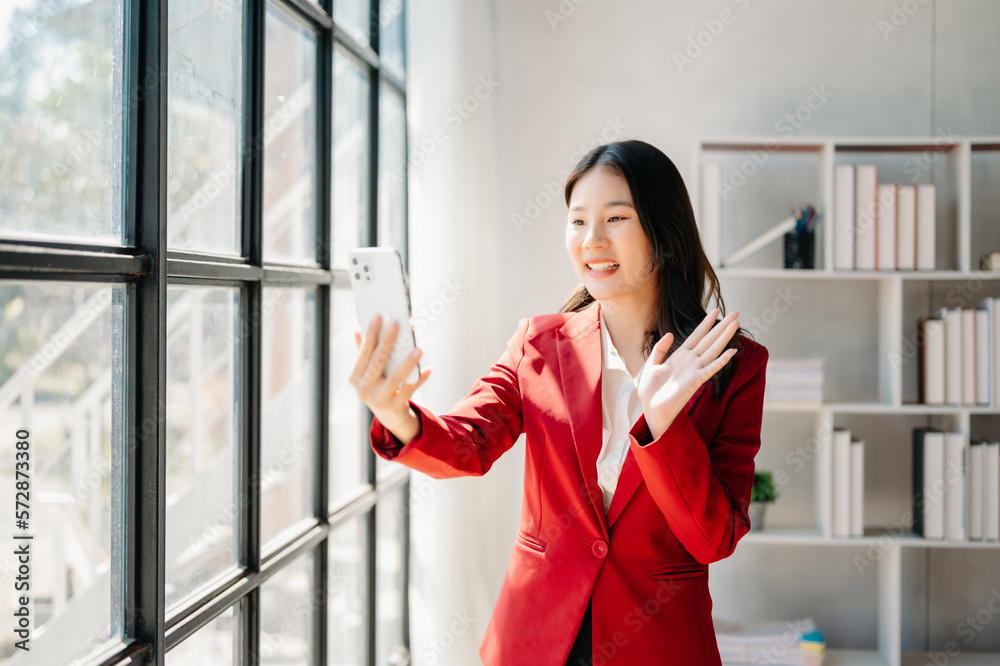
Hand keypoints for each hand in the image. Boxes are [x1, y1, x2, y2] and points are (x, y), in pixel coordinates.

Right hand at [350, 314, 431, 444]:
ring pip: (394, 377)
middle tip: (396, 325)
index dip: (371, 334)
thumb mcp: (369, 374)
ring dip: (407, 362)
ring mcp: (378, 399)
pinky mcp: (394, 407)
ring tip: (418, 349)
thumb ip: (364, 353)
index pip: (364, 352)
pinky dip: (420, 379)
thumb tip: (358, 329)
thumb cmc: (380, 388)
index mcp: (356, 377)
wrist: (390, 418)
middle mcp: (364, 389)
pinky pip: (410, 390)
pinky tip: (428, 368)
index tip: (379, 316)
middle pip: (377, 362)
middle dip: (386, 342)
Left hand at [637, 308, 739, 440]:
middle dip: (721, 326)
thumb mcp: (651, 364)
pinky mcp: (695, 381)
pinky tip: (732, 351)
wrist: (651, 409)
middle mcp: (690, 361)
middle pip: (709, 340)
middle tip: (735, 313)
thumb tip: (670, 334)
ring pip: (713, 350)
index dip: (706, 323)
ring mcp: (694, 370)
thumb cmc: (651, 390)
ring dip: (724, 337)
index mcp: (680, 356)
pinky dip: (721, 361)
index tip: (716, 311)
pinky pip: (711, 369)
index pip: (696, 335)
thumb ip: (659, 349)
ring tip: (735, 324)